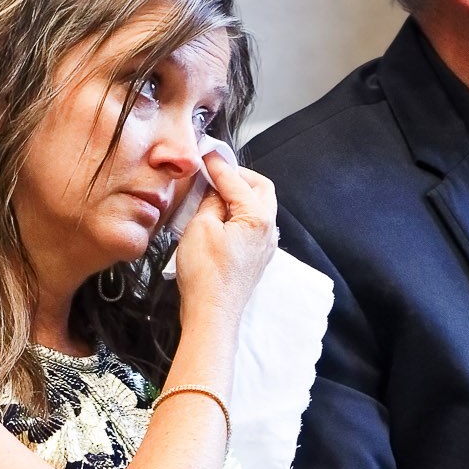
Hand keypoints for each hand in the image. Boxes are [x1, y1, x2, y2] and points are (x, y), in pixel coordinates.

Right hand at [175, 154, 276, 325]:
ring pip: (258, 207)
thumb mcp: (200, 226)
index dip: (218, 165)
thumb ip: (210, 200)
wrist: (212, 314)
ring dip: (239, 195)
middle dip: (238, 176)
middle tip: (214, 172)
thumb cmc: (206, 275)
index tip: (205, 155)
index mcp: (257, 217)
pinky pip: (252, 226)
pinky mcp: (256, 258)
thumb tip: (214, 189)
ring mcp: (264, 246)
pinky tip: (219, 217)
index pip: (237, 180)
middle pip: (260, 189)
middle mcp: (268, 230)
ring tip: (213, 194)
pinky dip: (238, 214)